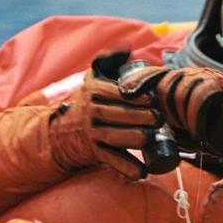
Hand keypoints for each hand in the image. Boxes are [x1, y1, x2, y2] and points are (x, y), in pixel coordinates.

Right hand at [47, 65, 159, 180]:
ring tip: (151, 137)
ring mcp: (92, 134)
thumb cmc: (88, 100)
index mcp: (94, 90)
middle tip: (159, 119)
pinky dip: (127, 168)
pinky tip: (142, 171)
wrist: (63, 130)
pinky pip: (112, 161)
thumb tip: (127, 51)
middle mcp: (91, 112)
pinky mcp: (96, 153)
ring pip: (115, 137)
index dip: (136, 97)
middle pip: (118, 115)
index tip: (152, 100)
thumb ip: (108, 60)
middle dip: (141, 118)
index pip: (116, 93)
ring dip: (136, 138)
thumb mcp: (93, 77)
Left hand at [119, 66, 222, 168]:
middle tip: (173, 124)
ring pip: (179, 88)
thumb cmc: (208, 135)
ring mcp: (210, 77)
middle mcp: (197, 73)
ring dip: (178, 112)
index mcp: (186, 79)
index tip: (125, 92)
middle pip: (166, 80)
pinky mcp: (221, 86)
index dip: (139, 81)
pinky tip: (198, 129)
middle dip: (161, 103)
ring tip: (189, 127)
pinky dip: (194, 116)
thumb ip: (162, 115)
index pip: (156, 73)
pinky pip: (197, 97)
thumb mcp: (178, 123)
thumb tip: (133, 118)